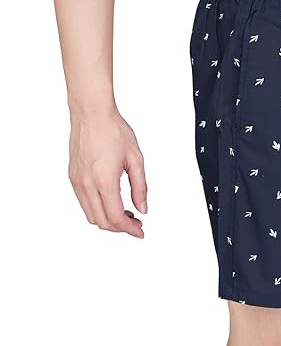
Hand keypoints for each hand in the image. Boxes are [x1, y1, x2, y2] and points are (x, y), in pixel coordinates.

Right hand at [68, 109, 146, 237]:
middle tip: (136, 224)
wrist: (92, 114)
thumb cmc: (114, 131)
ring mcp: (77, 182)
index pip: (116, 217)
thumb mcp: (136, 159)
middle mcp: (87, 184)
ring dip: (108, 220)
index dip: (129, 229)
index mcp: (104, 180)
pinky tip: (112, 202)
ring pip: (90, 215)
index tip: (140, 231)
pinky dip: (98, 209)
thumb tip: (142, 208)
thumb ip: (140, 187)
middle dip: (120, 228)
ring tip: (126, 213)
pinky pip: (84, 203)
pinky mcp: (72, 177)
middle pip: (101, 221)